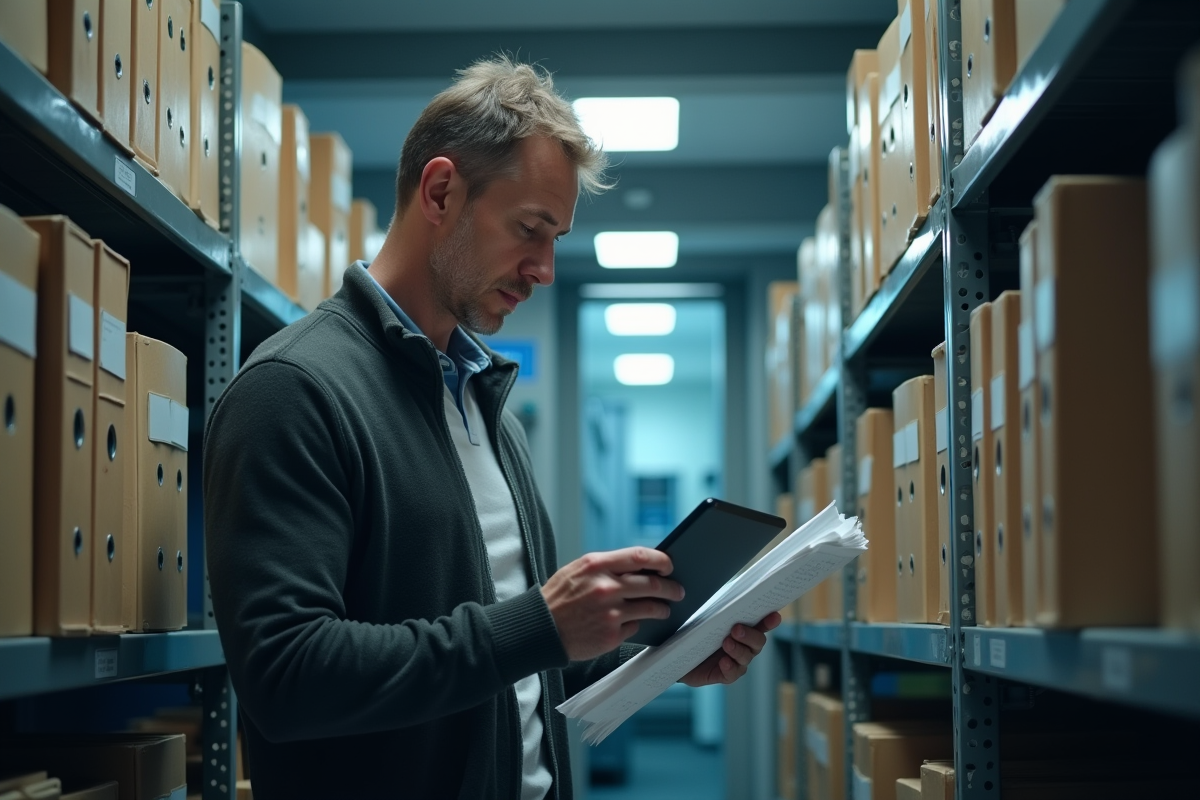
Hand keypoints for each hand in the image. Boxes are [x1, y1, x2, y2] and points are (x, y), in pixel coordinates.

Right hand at [541, 547, 684, 661]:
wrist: (540, 629)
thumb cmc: (559, 598)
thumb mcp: (578, 570)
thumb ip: (607, 566)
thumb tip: (639, 567)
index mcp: (597, 565)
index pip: (640, 556)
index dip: (661, 561)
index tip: (669, 566)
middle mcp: (605, 587)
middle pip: (652, 584)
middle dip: (671, 588)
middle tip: (678, 591)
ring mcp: (610, 613)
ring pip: (650, 608)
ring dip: (662, 608)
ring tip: (665, 609)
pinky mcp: (611, 635)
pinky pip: (635, 627)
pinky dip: (636, 624)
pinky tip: (632, 623)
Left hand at [678, 611, 782, 686]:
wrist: (677, 656)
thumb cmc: (695, 633)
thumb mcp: (704, 619)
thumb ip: (717, 611)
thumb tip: (725, 598)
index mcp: (743, 629)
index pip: (760, 624)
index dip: (769, 621)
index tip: (774, 615)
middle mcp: (744, 646)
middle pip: (758, 642)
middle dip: (750, 635)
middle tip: (736, 629)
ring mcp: (736, 661)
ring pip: (746, 657)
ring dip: (738, 649)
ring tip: (726, 643)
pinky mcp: (725, 675)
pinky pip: (732, 674)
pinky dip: (730, 667)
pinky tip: (723, 662)